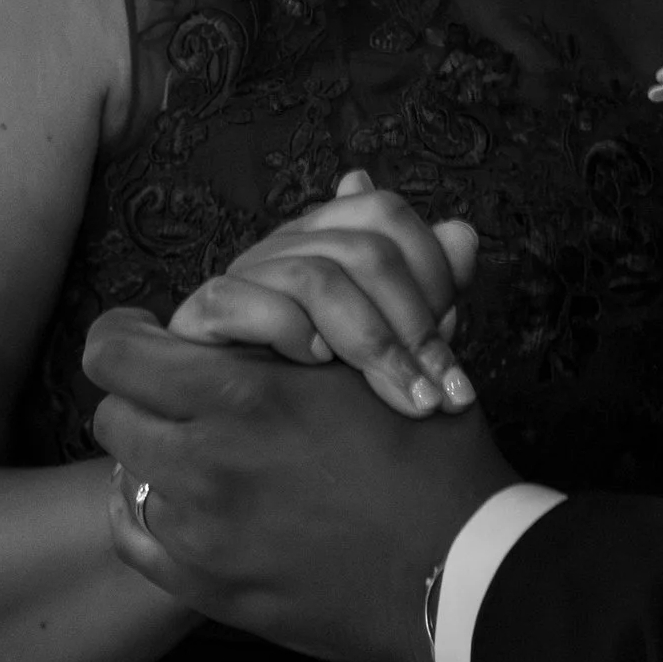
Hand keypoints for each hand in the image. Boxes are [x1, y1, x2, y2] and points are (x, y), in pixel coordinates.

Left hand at [88, 312, 514, 661]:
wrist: (460, 571)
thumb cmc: (434, 456)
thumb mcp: (389, 354)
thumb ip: (343, 282)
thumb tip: (354, 174)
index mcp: (241, 396)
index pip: (116, 353)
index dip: (125, 337)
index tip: (145, 335)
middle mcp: (204, 465)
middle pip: (112, 415)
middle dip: (142, 398)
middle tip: (181, 395)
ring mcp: (201, 536)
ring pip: (129, 476)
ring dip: (158, 457)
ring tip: (203, 450)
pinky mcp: (208, 590)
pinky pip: (136, 540)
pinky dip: (154, 516)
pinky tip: (192, 506)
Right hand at [167, 173, 481, 419]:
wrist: (257, 450)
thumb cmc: (335, 395)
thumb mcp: (397, 347)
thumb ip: (432, 295)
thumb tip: (462, 235)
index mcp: (332, 236)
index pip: (386, 212)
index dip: (432, 272)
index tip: (452, 355)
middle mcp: (287, 243)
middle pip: (364, 247)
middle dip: (413, 326)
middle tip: (437, 394)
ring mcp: (243, 274)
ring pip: (315, 277)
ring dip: (370, 343)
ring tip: (401, 397)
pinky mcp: (200, 315)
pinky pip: (241, 299)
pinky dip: (288, 332)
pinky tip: (315, 366)